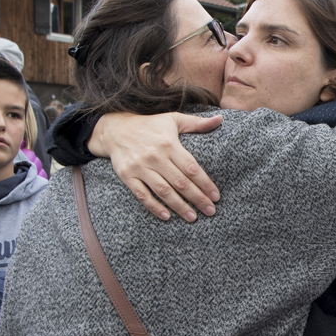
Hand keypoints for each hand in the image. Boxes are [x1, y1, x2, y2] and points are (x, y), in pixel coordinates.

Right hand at [89, 112, 222, 220]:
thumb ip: (197, 123)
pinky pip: (142, 195)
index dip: (205, 183)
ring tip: (193, 217)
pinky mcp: (127, 176)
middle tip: (210, 211)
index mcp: (169, 144)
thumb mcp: (173, 119)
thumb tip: (220, 118)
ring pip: (163, 191)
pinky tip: (166, 216)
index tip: (216, 196)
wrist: (114, 129)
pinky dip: (154, 207)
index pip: (191, 168)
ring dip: (179, 206)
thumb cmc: (149, 125)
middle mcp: (155, 156)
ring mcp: (140, 167)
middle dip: (197, 198)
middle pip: (180, 182)